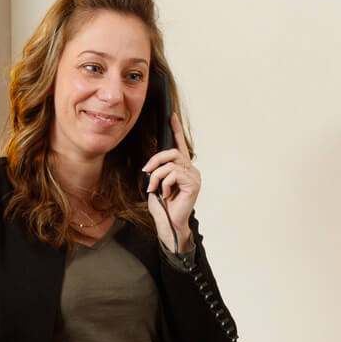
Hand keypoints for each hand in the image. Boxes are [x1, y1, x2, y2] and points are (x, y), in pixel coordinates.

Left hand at [142, 115, 200, 253]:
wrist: (168, 225)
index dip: (176, 130)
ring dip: (156, 176)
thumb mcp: (156, 185)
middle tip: (145, 171)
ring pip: (170, 164)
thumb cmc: (163, 208)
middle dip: (155, 160)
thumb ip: (157, 171)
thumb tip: (150, 164)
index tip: (171, 116)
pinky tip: (165, 195)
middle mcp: (191, 170)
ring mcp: (194, 177)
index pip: (180, 146)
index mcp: (183, 169)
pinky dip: (164, 184)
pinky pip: (173, 174)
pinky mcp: (193, 184)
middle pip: (172, 152)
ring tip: (153, 188)